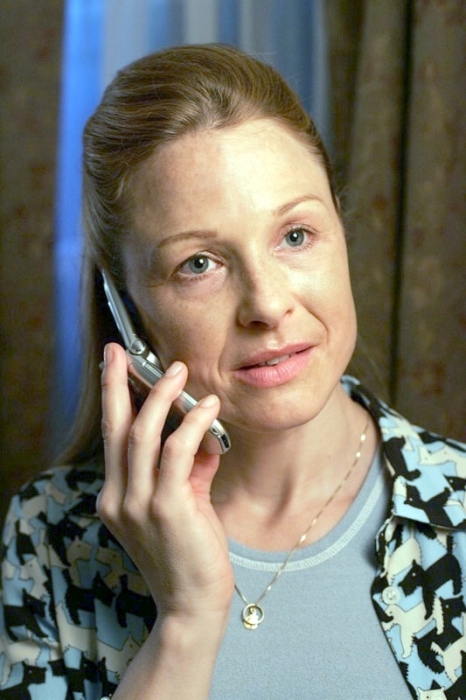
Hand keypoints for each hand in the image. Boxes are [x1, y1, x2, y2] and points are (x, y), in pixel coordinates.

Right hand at [97, 343, 234, 622]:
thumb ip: (188, 467)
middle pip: (116, 428)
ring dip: (162, 397)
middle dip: (116, 384)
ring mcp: (139, 504)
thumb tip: (201, 432)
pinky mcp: (167, 508)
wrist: (193, 605)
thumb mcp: (184, 503)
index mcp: (116, 496)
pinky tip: (207, 407)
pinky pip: (177, 452)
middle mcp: (118, 497)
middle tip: (122, 352)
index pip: (112, 437)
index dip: (112, 398)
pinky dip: (192, 424)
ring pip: (144, 435)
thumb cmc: (189, 553)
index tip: (113, 365)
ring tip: (180, 372)